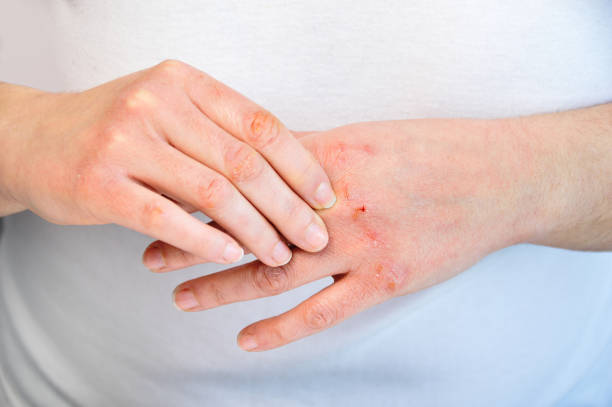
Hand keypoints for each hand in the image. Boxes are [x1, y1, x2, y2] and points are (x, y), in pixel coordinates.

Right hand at [0, 60, 335, 266]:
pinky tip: (233, 255)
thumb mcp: (169, 111)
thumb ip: (219, 132)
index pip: (259, 124)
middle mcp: (156, 103)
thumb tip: (292, 175)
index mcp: (183, 82)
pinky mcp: (100, 183)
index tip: (325, 197)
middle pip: (243, 162)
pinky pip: (166, 218)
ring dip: (255, 230)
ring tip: (280, 254)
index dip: (300, 164)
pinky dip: (206, 240)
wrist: (34, 139)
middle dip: (288, 206)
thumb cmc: (116, 130)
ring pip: (212, 192)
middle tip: (314, 236)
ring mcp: (125, 141)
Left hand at [158, 118, 545, 349]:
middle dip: (195, 242)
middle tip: (151, 252)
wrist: (498, 179)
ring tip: (182, 295)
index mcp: (329, 161)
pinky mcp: (384, 281)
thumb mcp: (367, 137)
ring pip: (275, 272)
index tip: (166, 201)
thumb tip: (263, 164)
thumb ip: (312, 154)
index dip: (202, 193)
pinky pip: (322, 312)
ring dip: (223, 286)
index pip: (247, 179)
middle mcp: (336, 205)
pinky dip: (279, 329)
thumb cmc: (433, 151)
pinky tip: (245, 338)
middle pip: (249, 227)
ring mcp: (360, 247)